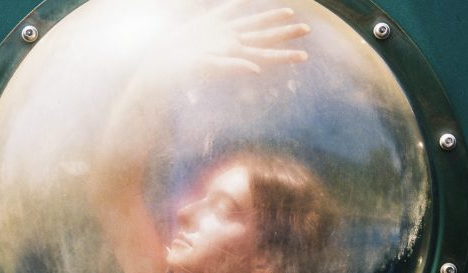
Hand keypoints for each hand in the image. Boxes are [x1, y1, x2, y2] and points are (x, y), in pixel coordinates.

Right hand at [162, 0, 309, 76]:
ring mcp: (222, 33)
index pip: (266, 55)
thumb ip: (232, 67)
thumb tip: (256, 70)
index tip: (304, 56)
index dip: (285, 54)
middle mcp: (233, 43)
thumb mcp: (207, 67)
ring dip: (271, 18)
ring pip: (253, 23)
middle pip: (265, 37)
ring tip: (289, 12)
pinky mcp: (208, 24)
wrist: (160, 63)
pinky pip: (229, 10)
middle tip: (307, 30)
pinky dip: (239, 2)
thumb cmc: (182, 71)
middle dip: (286, 34)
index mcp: (235, 54)